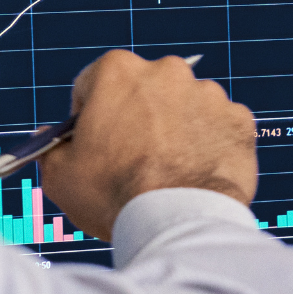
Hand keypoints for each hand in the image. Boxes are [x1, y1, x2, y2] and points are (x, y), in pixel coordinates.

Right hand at [39, 51, 257, 239]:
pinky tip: (195, 175)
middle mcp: (167, 71)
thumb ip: (53, 147)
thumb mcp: (60, 174)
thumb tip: (54, 137)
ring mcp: (208, 93)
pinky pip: (218, 128)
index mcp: (118, 71)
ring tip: (168, 173)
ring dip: (176, 130)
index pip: (94, 84)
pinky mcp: (239, 119)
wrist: (178, 222)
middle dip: (138, 118)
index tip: (97, 140)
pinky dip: (209, 146)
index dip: (91, 115)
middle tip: (134, 159)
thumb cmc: (115, 195)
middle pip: (144, 91)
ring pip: (184, 108)